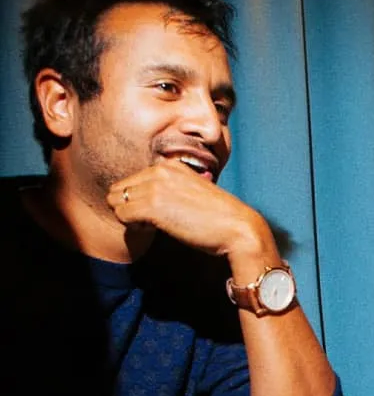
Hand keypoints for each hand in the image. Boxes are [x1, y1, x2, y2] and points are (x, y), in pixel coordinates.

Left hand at [106, 160, 278, 263]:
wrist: (236, 226)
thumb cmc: (217, 216)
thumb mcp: (191, 191)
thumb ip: (168, 189)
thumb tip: (144, 203)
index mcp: (169, 165)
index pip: (131, 181)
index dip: (138, 201)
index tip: (158, 214)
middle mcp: (160, 170)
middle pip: (118, 190)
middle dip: (129, 208)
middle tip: (150, 223)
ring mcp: (155, 186)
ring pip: (116, 202)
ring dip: (129, 218)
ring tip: (152, 226)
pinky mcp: (152, 205)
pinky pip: (122, 216)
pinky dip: (133, 227)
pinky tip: (154, 230)